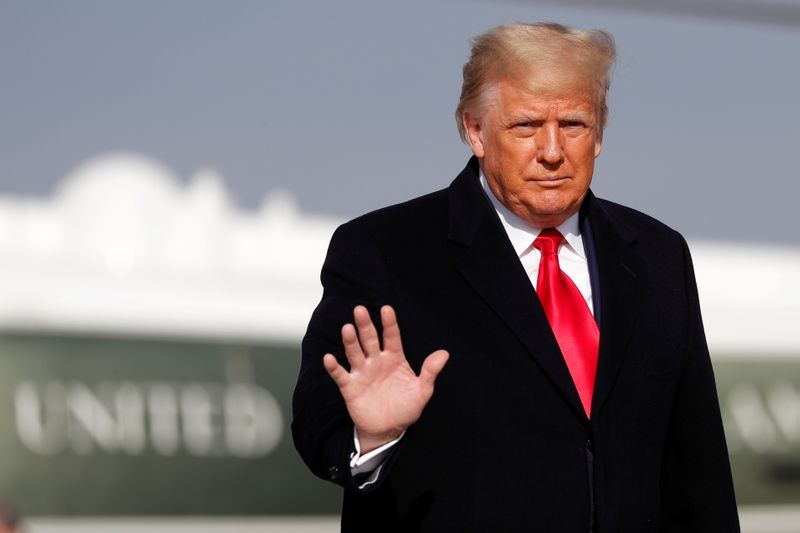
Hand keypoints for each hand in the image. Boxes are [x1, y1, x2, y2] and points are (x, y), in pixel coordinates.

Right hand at [323, 305, 448, 453]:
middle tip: (360, 310)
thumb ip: (430, 372)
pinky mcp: (350, 387)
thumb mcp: (422, 391)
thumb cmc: (406, 408)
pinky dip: (334, 367)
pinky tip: (329, 358)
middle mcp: (376, 361)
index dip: (389, 323)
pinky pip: (340, 375)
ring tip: (347, 329)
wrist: (389, 430)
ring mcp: (362, 372)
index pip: (392, 337)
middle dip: (365, 325)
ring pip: (354, 352)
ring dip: (350, 341)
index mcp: (394, 358)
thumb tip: (444, 353)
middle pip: (369, 339)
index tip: (387, 309)